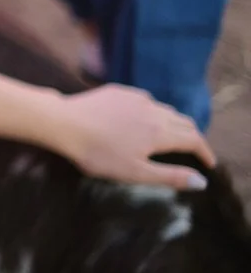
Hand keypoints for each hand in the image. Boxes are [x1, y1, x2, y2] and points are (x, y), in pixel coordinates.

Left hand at [54, 83, 215, 189]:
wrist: (62, 123)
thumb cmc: (97, 153)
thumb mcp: (135, 172)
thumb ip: (170, 176)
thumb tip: (201, 181)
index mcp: (160, 132)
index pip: (194, 139)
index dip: (205, 151)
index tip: (209, 163)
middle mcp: (153, 110)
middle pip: (183, 121)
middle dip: (193, 136)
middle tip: (194, 150)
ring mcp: (135, 97)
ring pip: (164, 109)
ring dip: (174, 122)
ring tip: (172, 134)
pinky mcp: (118, 91)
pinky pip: (144, 100)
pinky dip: (153, 111)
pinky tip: (143, 118)